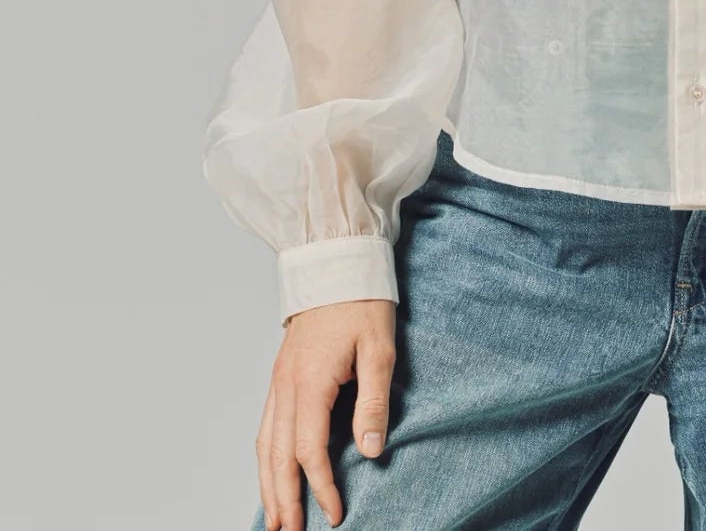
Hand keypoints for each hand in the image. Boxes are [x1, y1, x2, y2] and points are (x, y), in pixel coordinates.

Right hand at [256, 298, 396, 530]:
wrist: (337, 261)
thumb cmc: (362, 302)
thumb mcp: (379, 348)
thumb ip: (374, 400)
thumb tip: (371, 450)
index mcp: (310, 382)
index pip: (309, 451)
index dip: (321, 487)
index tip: (335, 514)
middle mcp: (286, 385)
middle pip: (278, 456)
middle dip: (283, 499)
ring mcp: (278, 379)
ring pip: (265, 443)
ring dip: (268, 483)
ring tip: (274, 518)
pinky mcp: (280, 373)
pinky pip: (265, 424)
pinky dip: (265, 456)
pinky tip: (271, 471)